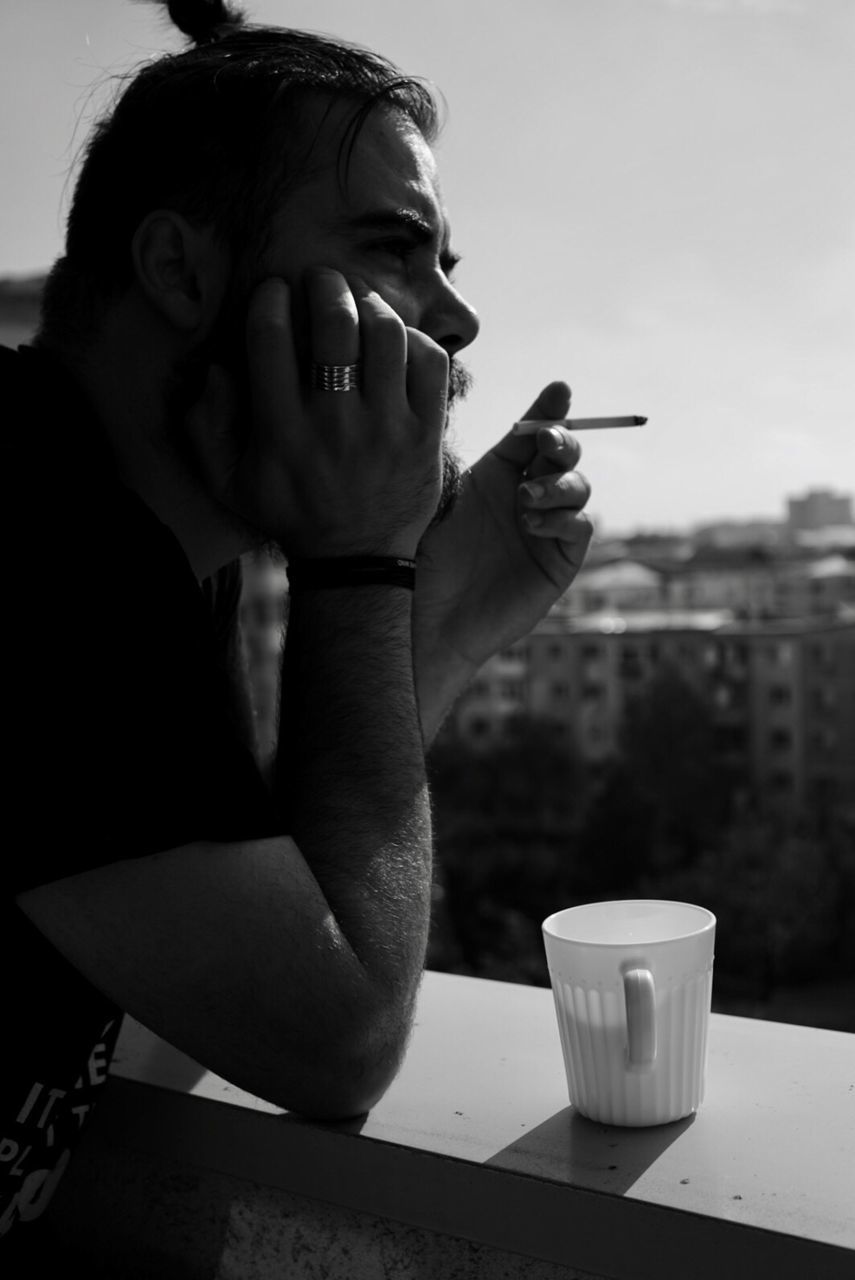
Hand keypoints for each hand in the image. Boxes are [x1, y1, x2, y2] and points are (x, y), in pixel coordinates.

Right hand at [186, 270, 448, 557]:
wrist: (355, 560)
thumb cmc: (290, 512)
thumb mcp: (229, 481)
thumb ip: (206, 426)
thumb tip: (216, 369)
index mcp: (282, 431)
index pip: (271, 339)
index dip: (271, 298)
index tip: (275, 290)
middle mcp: (335, 426)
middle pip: (335, 325)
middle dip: (326, 285)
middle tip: (322, 280)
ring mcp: (386, 430)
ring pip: (386, 335)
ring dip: (371, 304)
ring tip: (360, 302)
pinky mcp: (425, 436)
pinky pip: (429, 363)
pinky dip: (414, 338)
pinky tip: (397, 340)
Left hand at [413, 381, 591, 734]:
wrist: (426, 620)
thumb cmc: (420, 560)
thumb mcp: (436, 499)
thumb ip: (460, 455)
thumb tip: (467, 404)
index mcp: (497, 474)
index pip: (531, 434)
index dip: (549, 410)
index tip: (559, 390)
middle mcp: (527, 496)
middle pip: (564, 455)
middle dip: (562, 441)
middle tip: (546, 442)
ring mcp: (547, 529)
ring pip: (578, 487)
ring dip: (558, 484)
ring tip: (523, 499)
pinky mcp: (559, 563)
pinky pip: (579, 528)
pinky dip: (563, 518)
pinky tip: (532, 523)